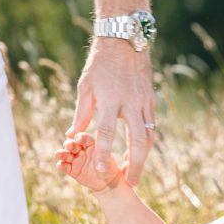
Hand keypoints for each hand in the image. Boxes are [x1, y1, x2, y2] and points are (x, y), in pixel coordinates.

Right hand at [54, 133, 124, 192]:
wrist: (108, 182)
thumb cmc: (111, 168)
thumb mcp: (110, 160)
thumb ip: (109, 156)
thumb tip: (120, 154)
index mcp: (92, 143)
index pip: (85, 137)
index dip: (81, 137)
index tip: (79, 139)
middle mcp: (82, 149)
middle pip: (72, 144)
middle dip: (69, 144)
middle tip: (69, 145)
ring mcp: (76, 159)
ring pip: (66, 154)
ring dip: (61, 153)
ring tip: (59, 154)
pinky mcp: (72, 170)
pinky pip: (64, 166)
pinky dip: (61, 165)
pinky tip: (60, 165)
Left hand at [66, 38, 154, 185]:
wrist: (125, 40)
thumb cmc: (100, 63)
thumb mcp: (85, 85)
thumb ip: (81, 113)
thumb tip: (72, 135)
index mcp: (110, 99)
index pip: (107, 132)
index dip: (105, 154)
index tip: (103, 172)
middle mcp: (130, 102)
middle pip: (137, 141)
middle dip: (134, 165)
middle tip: (130, 183)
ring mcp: (144, 101)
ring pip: (149, 136)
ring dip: (143, 157)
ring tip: (135, 172)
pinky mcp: (151, 99)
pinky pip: (152, 125)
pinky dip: (147, 142)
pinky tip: (140, 152)